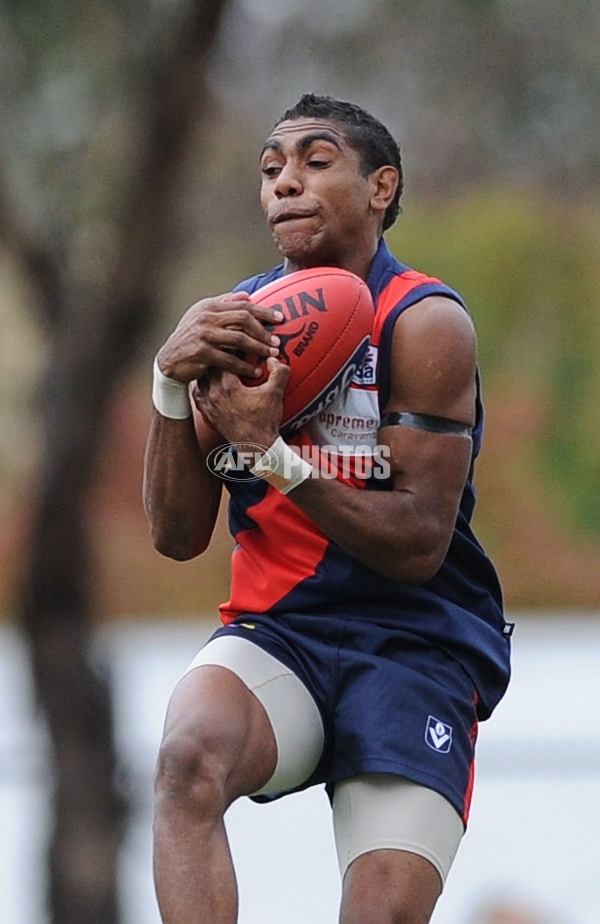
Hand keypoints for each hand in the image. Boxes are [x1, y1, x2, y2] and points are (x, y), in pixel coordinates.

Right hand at [156, 291, 282, 382]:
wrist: (169, 361)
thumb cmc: (191, 338)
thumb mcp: (204, 317)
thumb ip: (224, 304)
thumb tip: (246, 295)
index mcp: (209, 306)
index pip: (242, 305)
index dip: (263, 311)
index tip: (280, 318)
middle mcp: (206, 317)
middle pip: (243, 319)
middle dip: (263, 330)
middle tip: (277, 341)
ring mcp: (203, 334)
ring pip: (239, 339)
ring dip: (258, 348)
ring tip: (272, 355)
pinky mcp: (201, 352)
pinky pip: (229, 359)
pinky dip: (245, 366)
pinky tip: (255, 371)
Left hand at [192, 357, 289, 445]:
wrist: (256, 448)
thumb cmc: (265, 421)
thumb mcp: (276, 394)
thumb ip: (279, 371)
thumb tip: (273, 357)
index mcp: (228, 386)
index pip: (224, 357)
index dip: (233, 348)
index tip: (241, 345)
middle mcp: (213, 394)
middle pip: (210, 365)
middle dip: (220, 357)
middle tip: (230, 352)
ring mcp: (208, 404)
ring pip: (201, 378)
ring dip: (210, 370)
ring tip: (221, 365)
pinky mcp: (206, 413)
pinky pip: (198, 392)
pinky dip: (204, 384)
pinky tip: (213, 382)